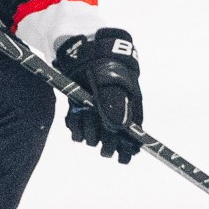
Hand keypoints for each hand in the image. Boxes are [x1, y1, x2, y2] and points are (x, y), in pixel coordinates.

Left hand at [54, 27, 143, 162]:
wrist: (84, 51)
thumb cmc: (104, 64)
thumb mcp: (111, 82)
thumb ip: (114, 105)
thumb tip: (120, 128)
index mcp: (130, 107)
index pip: (134, 134)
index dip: (129, 149)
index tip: (123, 158)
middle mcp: (115, 113)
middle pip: (113, 140)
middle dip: (107, 143)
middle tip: (103, 147)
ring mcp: (97, 112)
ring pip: (93, 135)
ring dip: (88, 132)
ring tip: (84, 116)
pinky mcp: (81, 110)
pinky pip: (77, 128)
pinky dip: (74, 125)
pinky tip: (74, 114)